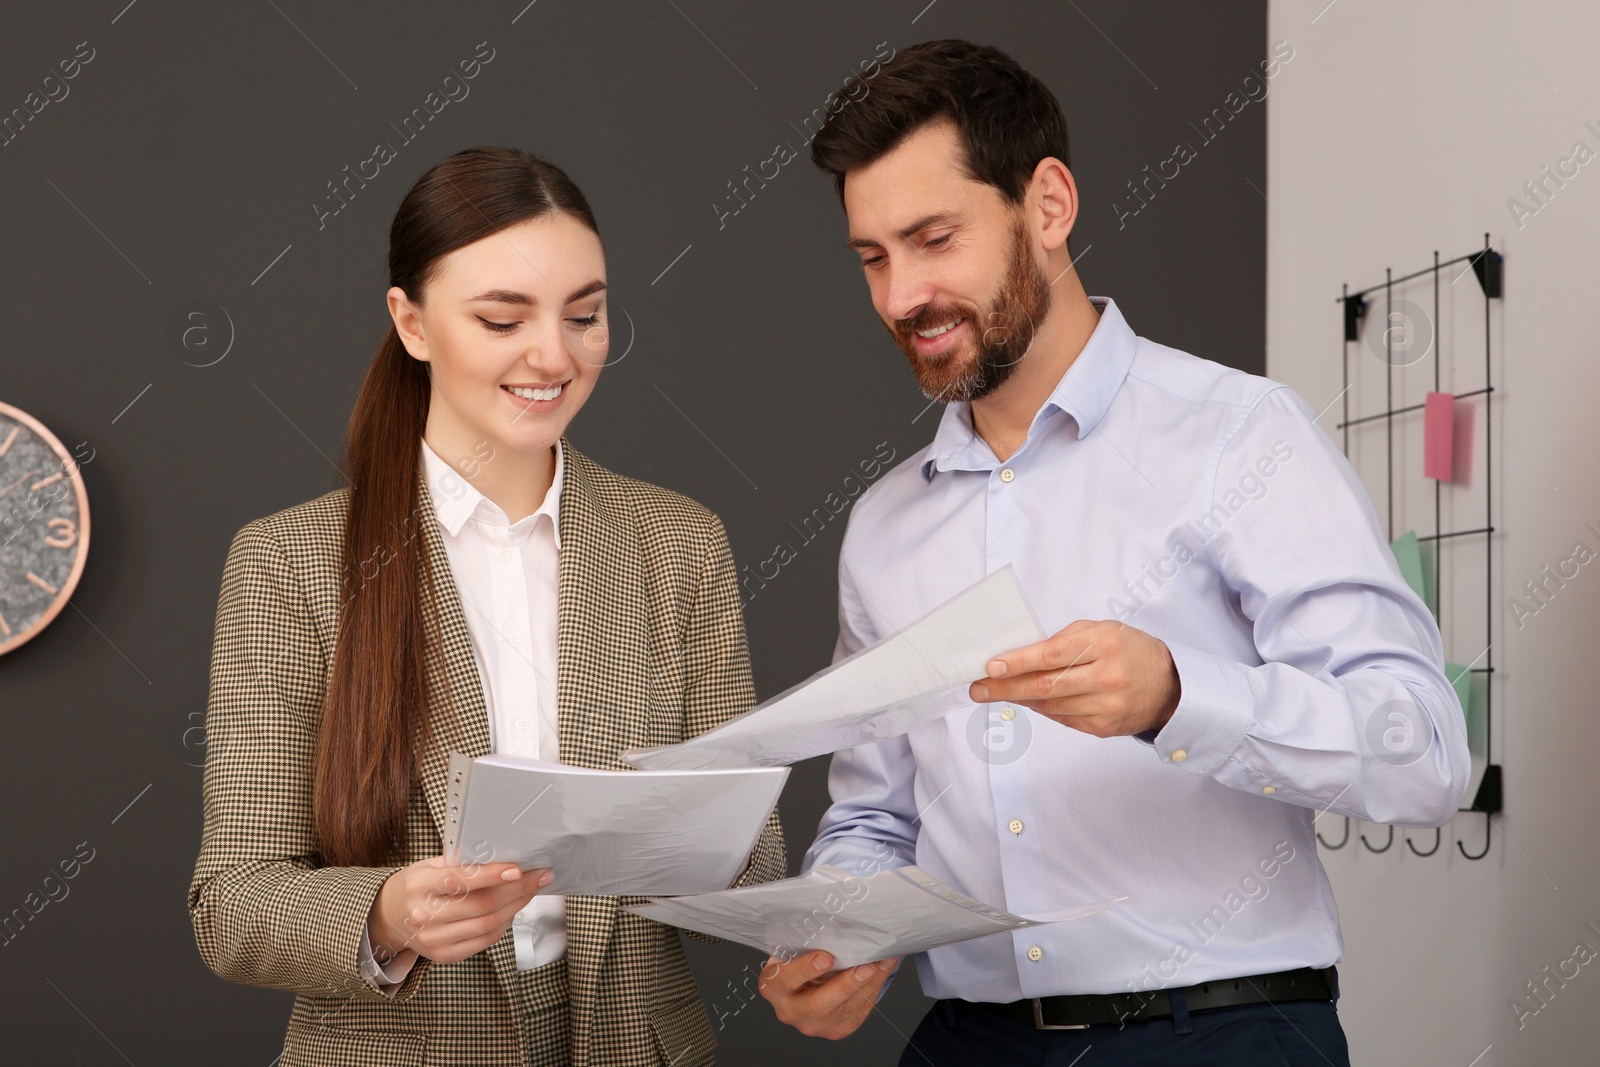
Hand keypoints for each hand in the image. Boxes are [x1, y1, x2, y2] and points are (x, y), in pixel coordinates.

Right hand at [367, 855, 552, 966]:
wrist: (389, 917)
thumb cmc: (418, 885)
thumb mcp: (430, 865)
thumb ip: (462, 862)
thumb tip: (504, 855)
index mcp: (419, 885)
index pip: (460, 880)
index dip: (492, 875)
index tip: (518, 869)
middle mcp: (424, 915)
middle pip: (482, 905)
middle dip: (517, 890)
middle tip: (539, 876)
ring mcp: (433, 939)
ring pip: (488, 925)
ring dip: (517, 906)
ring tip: (531, 890)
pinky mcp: (444, 955)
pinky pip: (485, 940)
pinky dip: (504, 924)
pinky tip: (513, 909)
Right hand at [758, 950, 898, 1039]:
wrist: (804, 980)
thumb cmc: (798, 957)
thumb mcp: (792, 948)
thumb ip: (804, 942)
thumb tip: (836, 923)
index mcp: (773, 986)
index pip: (785, 980)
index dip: (805, 969)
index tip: (826, 957)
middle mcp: (789, 1010)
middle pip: (818, 1005)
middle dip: (846, 985)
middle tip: (866, 967)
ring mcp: (811, 1025)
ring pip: (843, 1012)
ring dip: (867, 987)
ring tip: (881, 965)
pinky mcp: (833, 1030)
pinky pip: (856, 1016)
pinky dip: (871, 993)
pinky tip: (881, 974)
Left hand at [969, 619, 1180, 737]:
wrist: (1169, 686)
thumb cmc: (1128, 650)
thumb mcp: (1101, 631)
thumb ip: (1063, 640)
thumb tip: (1020, 656)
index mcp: (1104, 644)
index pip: (1053, 655)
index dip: (1019, 662)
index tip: (991, 666)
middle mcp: (1107, 676)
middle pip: (1047, 686)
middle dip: (1006, 688)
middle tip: (978, 688)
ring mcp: (1106, 706)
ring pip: (1051, 705)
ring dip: (1020, 699)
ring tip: (996, 691)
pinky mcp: (1103, 727)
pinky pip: (1062, 718)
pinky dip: (1042, 709)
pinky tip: (1028, 701)